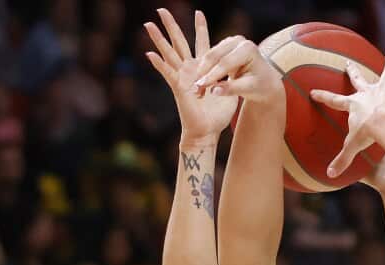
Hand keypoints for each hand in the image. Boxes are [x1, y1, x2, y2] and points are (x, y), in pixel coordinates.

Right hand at [144, 9, 237, 142]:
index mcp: (203, 67)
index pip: (201, 42)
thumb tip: (236, 65)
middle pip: (179, 41)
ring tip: (148, 24)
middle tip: (161, 8)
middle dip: (171, 25)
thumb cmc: (218, 113)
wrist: (208, 131)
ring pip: (169, 53)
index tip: (198, 12)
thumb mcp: (229, 89)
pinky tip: (149, 54)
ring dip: (158, 39)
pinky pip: (168, 74)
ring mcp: (182, 77)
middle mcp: (190, 69)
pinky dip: (159, 64)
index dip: (200, 28)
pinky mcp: (179, 88)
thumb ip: (230, 76)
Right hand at [193, 36, 282, 104]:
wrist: (264, 80)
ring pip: (209, 55)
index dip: (212, 75)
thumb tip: (213, 91)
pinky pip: (209, 57)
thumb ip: (231, 89)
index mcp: (248, 49)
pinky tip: (199, 82)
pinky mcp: (223, 46)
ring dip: (201, 72)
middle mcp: (239, 40)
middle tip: (195, 88)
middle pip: (215, 56)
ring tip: (196, 88)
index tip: (201, 87)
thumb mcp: (248, 89)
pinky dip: (203, 70)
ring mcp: (230, 41)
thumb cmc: (259, 86)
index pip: (226, 62)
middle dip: (204, 73)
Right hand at [310, 48, 384, 177]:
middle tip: (347, 63)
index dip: (323, 97)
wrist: (382, 122)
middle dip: (352, 72)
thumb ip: (343, 160)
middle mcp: (367, 92)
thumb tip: (330, 176)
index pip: (335, 101)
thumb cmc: (367, 133)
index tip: (313, 91)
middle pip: (359, 80)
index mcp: (354, 105)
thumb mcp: (352, 146)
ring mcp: (383, 87)